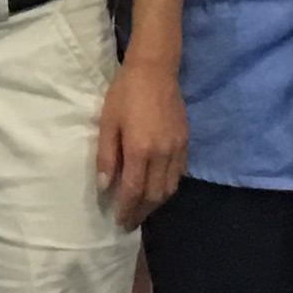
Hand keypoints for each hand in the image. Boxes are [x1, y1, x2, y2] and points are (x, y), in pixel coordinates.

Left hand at [96, 58, 186, 228]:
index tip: (120, 222)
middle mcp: (162, 154)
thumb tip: (106, 187)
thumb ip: (107, 156)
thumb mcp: (108, 123)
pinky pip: (179, 174)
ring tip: (143, 209)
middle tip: (131, 222)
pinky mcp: (186, 141)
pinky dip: (168, 187)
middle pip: (155, 196)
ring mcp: (177, 149)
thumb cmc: (124, 93)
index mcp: (140, 150)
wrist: (155, 69)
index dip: (127, 210)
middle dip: (142, 212)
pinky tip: (158, 188)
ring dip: (156, 203)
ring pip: (170, 188)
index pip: (134, 191)